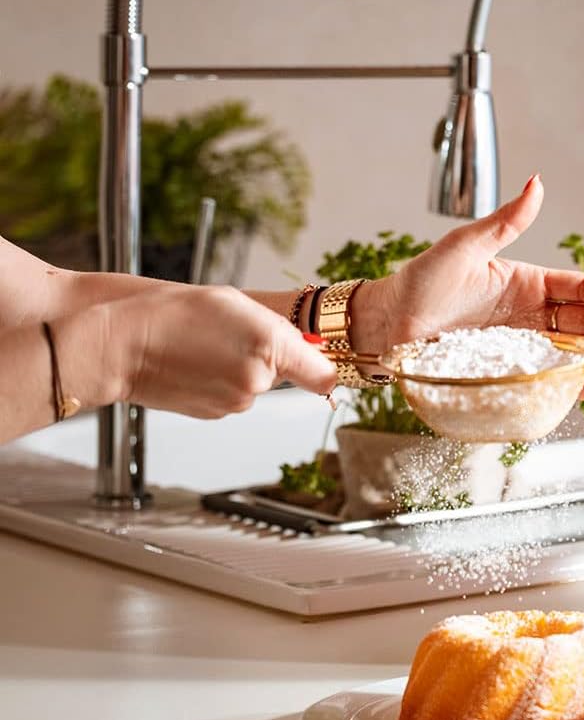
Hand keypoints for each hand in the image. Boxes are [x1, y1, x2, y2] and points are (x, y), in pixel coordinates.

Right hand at [102, 284, 335, 418]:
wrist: (123, 344)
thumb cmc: (175, 314)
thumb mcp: (237, 305)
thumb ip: (281, 330)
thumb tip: (312, 350)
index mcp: (270, 347)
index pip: (325, 376)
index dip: (324, 368)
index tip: (322, 361)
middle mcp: (258, 381)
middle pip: (284, 375)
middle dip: (269, 358)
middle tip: (233, 335)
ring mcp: (236, 402)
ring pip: (256, 385)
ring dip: (242, 368)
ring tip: (206, 346)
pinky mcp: (216, 414)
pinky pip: (233, 396)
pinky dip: (221, 381)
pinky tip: (196, 363)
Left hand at [352, 174, 583, 399]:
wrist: (387, 324)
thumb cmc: (419, 282)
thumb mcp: (465, 246)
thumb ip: (505, 220)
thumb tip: (535, 183)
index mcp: (526, 282)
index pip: (579, 286)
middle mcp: (531, 315)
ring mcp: (523, 345)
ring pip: (578, 350)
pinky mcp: (512, 371)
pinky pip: (553, 379)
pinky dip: (580, 385)